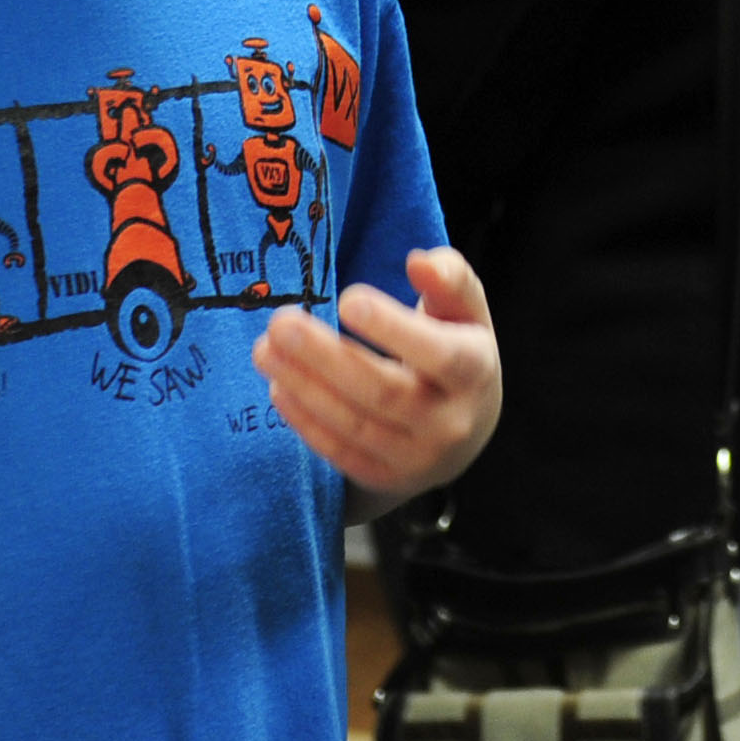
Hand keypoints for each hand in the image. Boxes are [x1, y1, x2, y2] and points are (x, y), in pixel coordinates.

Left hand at [252, 245, 501, 499]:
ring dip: (304, 386)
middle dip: (326, 356)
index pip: (439, 353)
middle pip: (384, 391)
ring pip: (354, 424)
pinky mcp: (386, 478)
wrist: (463, 428)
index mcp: (475, 371)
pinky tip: (278, 387)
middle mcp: (452, 422)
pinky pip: (340, 452)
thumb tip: (419, 261)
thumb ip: (449, 278)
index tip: (346, 297)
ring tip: (264, 350)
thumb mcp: (464, 311)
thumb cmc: (456, 348)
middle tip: (280, 322)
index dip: (393, 328)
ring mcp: (418, 457)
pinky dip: (305, 421)